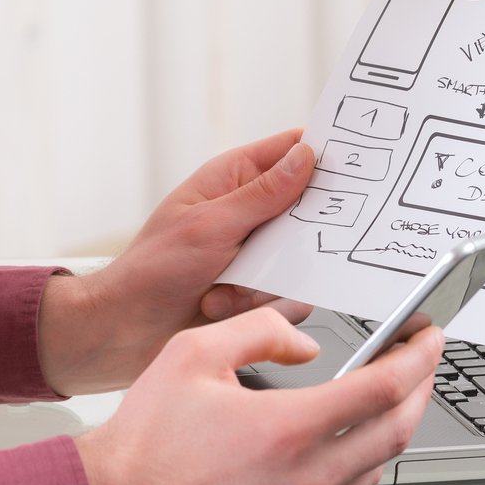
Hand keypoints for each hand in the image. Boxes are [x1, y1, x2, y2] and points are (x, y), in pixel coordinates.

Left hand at [37, 130, 316, 395]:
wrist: (126, 333)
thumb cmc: (152, 270)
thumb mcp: (210, 225)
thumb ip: (263, 195)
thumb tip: (306, 157)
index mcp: (232, 179)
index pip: (292, 150)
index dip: (325, 152)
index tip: (357, 165)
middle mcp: (248, 212)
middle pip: (309, 210)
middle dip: (296, 237)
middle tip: (272, 249)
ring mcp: (256, 253)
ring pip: (302, 259)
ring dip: (266, 280)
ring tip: (224, 287)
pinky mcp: (259, 290)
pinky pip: (291, 296)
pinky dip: (260, 304)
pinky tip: (223, 305)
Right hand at [74, 308, 440, 484]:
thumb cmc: (146, 438)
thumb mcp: (195, 351)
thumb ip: (260, 331)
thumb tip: (304, 342)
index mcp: (285, 427)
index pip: (381, 388)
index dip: (417, 358)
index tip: (428, 339)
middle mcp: (302, 477)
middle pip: (395, 431)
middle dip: (420, 390)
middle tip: (421, 364)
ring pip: (376, 468)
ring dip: (393, 428)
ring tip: (387, 398)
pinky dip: (360, 464)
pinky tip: (346, 443)